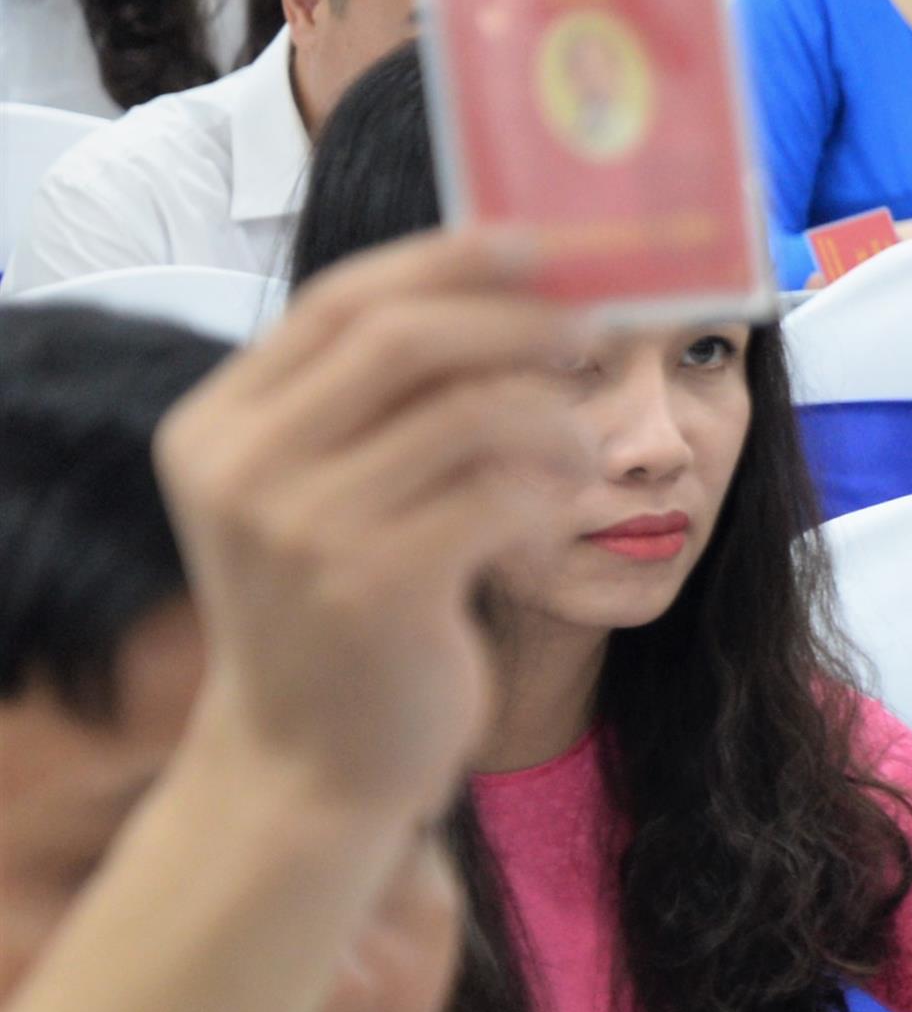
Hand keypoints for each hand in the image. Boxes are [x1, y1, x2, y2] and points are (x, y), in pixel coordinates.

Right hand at [151, 234, 592, 833]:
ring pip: (469, 412)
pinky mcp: (374, 589)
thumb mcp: (319, 495)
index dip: (448, 260)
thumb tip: (514, 286)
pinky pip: (499, 494)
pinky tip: (550, 522)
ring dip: (552, 419)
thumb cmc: (339, 615)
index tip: (539, 244)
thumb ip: (371, 403)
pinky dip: (547, 496)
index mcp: (216, 428)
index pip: (341, 302)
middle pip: (405, 339)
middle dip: (517, 323)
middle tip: (594, 334)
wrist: (307, 767)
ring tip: (578, 452)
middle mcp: (242, 470)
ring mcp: (300, 530)